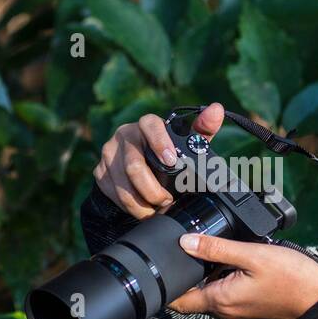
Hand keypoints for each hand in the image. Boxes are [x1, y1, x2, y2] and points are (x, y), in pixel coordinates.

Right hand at [93, 102, 224, 219]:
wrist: (141, 167)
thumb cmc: (169, 153)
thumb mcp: (187, 143)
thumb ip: (204, 128)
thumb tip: (217, 109)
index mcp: (146, 124)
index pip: (150, 125)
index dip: (159, 142)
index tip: (171, 162)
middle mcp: (124, 135)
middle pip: (134, 166)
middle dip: (153, 190)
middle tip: (167, 201)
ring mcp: (108, 153)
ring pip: (123, 186)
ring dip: (143, 204)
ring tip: (157, 209)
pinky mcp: (99, 172)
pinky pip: (114, 195)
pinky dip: (131, 208)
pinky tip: (143, 209)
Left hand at [168, 232, 317, 318]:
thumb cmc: (291, 276)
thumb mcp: (252, 254)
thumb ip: (216, 248)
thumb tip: (186, 242)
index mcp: (220, 301)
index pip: (179, 302)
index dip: (168, 287)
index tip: (166, 269)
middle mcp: (226, 315)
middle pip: (196, 299)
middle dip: (193, 279)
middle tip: (197, 254)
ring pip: (214, 300)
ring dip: (213, 282)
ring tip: (223, 259)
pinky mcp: (252, 318)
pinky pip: (231, 303)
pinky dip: (228, 288)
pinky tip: (242, 271)